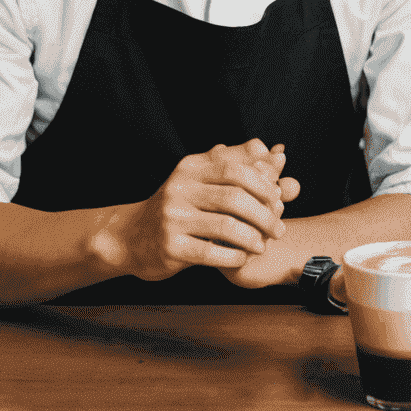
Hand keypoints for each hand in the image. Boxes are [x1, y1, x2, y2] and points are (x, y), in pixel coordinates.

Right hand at [95, 140, 293, 283]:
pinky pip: (211, 253)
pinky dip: (234, 256)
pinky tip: (243, 257)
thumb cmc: (179, 206)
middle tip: (279, 227)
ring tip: (264, 245)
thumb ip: (240, 166)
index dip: (264, 183)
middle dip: (264, 214)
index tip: (280, 197)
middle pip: (234, 198)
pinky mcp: (169, 247)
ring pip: (225, 227)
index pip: (236, 168)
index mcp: (191, 167)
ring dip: (253, 238)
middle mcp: (180, 189)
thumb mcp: (202, 179)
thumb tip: (279, 152)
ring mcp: (172, 218)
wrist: (130, 237)